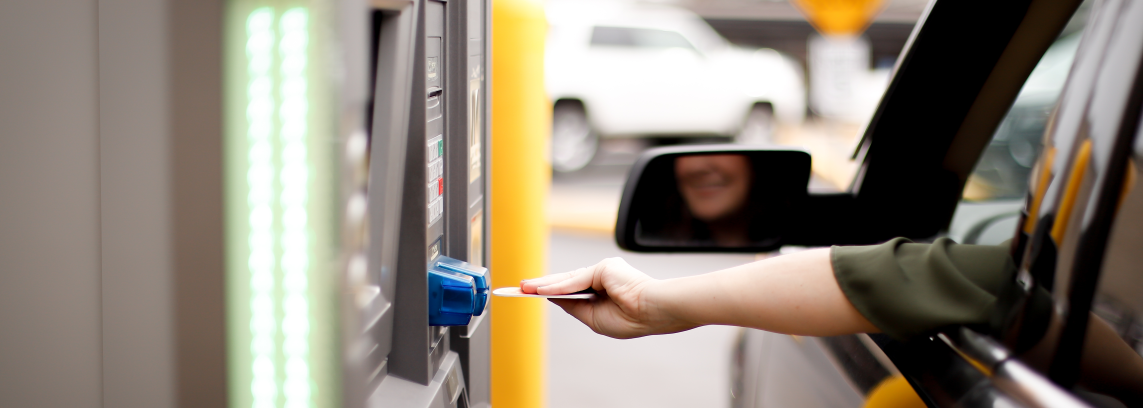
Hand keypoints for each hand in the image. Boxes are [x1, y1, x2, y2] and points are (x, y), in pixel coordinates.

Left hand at [520, 257, 697, 338]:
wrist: (653, 312)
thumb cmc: (631, 319)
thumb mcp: (594, 318)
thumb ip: (574, 306)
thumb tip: (551, 297)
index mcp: (602, 292)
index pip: (570, 291)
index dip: (549, 292)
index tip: (529, 293)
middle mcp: (601, 278)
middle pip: (565, 282)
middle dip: (541, 286)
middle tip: (520, 287)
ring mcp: (602, 271)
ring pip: (567, 279)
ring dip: (544, 284)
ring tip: (523, 288)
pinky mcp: (603, 267)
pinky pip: (576, 280)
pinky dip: (558, 286)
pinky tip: (540, 290)